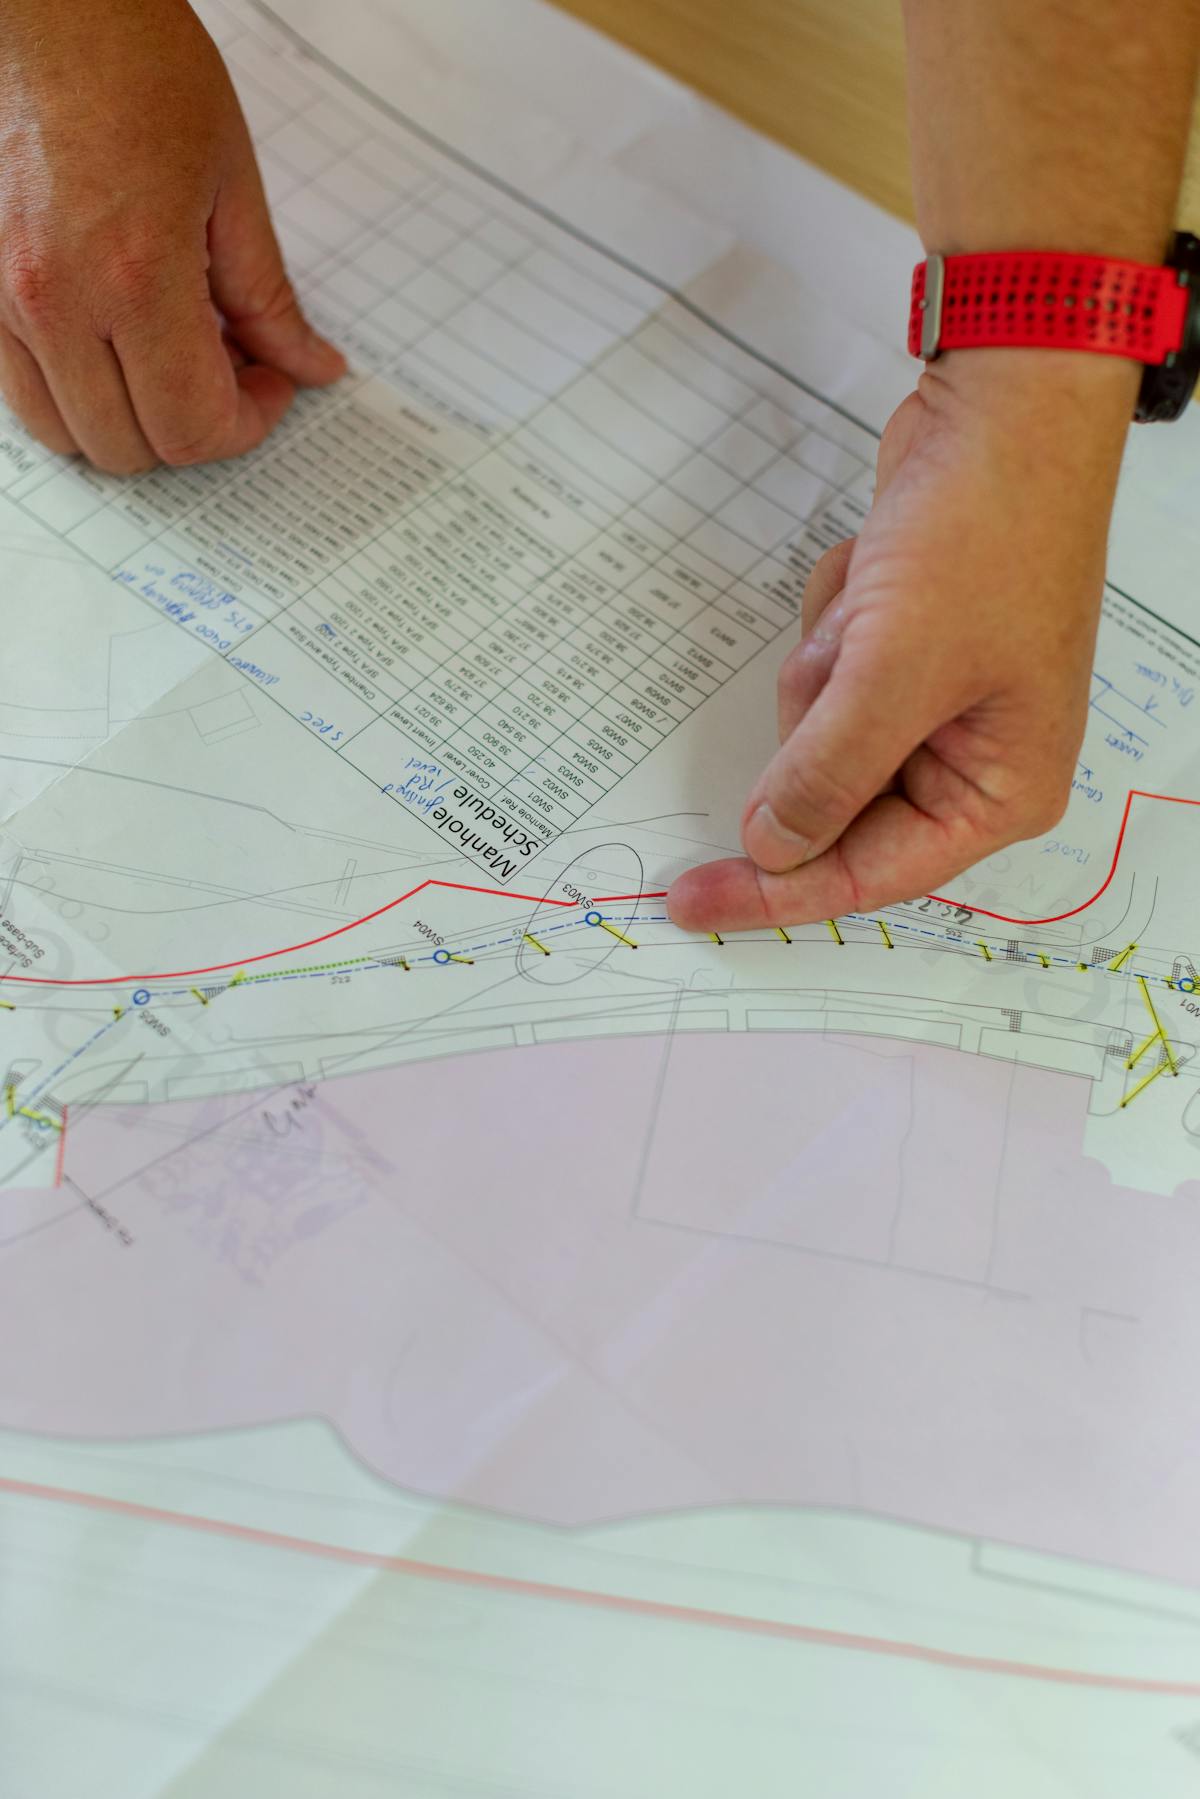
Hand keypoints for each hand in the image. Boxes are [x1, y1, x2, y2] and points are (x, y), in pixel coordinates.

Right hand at [0, 0, 344, 473]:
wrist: (42, 4)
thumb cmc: (133, 65)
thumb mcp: (231, 183)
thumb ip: (268, 296)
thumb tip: (310, 367)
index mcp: (136, 277)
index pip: (194, 428)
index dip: (245, 426)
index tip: (269, 386)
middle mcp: (57, 302)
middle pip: (133, 448)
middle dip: (193, 428)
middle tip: (229, 370)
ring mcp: (0, 300)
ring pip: (69, 433)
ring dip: (129, 421)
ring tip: (167, 357)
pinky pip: (19, 392)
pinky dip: (73, 392)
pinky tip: (111, 342)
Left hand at [668, 349, 1136, 931]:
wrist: (1004, 409)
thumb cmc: (987, 536)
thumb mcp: (894, 672)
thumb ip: (825, 776)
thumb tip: (770, 848)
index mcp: (998, 792)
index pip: (866, 874)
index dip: (775, 890)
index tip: (691, 902)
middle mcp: (970, 761)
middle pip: (833, 800)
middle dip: (822, 715)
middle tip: (851, 648)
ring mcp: (933, 703)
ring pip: (815, 728)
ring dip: (826, 658)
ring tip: (879, 598)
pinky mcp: (900, 649)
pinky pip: (823, 667)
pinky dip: (832, 620)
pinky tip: (877, 573)